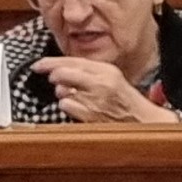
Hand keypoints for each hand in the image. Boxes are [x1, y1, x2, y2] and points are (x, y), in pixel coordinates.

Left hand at [33, 55, 174, 123]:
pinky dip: (68, 106)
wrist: (143, 120)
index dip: (51, 62)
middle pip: (63, 74)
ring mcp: (95, 100)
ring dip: (64, 94)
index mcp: (106, 70)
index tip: (38, 65)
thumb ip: (89, 70)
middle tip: (53, 79)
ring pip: (62, 92)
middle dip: (54, 76)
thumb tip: (61, 68)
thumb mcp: (112, 77)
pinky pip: (67, 107)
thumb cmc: (126, 100)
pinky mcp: (90, 116)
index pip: (72, 61)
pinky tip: (78, 107)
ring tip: (77, 96)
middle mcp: (100, 83)